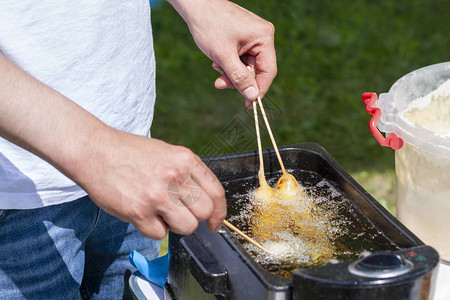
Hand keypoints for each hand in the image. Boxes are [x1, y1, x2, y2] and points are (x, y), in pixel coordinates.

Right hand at [0, 38, 225, 240]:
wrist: (95, 151)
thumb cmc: (130, 152)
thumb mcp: (167, 152)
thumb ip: (187, 173)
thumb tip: (203, 199)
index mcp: (185, 160)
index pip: (216, 192)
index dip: (220, 212)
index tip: (215, 222)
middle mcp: (175, 177)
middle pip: (204, 212)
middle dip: (193, 217)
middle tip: (177, 211)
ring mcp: (157, 195)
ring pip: (186, 227)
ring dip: (174, 225)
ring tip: (159, 212)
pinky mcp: (139, 212)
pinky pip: (159, 234)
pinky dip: (151, 228)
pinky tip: (141, 213)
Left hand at [168, 0, 276, 107]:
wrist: (195, 6)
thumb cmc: (209, 25)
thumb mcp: (223, 56)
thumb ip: (239, 77)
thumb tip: (252, 96)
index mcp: (264, 37)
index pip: (268, 71)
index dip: (259, 89)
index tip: (248, 104)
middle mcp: (262, 36)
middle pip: (256, 70)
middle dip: (237, 79)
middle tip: (219, 84)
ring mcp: (252, 37)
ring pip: (246, 66)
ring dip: (230, 72)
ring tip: (215, 67)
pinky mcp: (243, 38)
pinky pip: (240, 59)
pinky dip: (228, 64)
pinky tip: (216, 60)